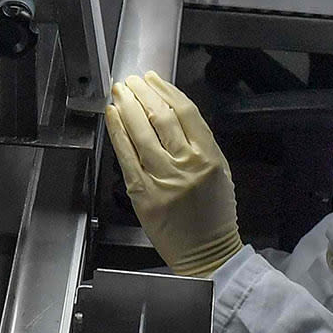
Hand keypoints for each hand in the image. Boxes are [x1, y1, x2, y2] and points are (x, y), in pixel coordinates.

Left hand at [104, 74, 242, 277]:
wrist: (207, 253)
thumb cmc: (214, 214)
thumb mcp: (220, 172)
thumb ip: (200, 143)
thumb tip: (172, 112)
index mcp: (210, 157)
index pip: (186, 112)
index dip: (166, 91)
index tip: (153, 79)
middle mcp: (186, 165)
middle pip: (161, 117)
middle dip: (143, 93)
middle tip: (131, 81)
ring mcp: (163, 179)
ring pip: (142, 132)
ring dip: (128, 107)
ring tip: (119, 92)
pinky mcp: (143, 194)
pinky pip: (126, 156)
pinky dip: (117, 133)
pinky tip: (112, 117)